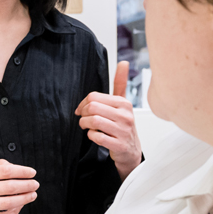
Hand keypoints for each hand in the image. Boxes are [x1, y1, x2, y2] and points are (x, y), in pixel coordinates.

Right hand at [0, 160, 38, 213]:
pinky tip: (19, 206)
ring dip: (24, 199)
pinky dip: (14, 212)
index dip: (22, 172)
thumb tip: (16, 167)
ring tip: (32, 195)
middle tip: (35, 185)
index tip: (32, 173)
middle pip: (9, 187)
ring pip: (7, 203)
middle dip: (26, 186)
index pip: (5, 171)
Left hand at [76, 61, 141, 178]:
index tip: (82, 110)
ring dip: (84, 125)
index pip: (94, 97)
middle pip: (92, 108)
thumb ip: (120, 83)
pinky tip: (95, 136)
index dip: (83, 103)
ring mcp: (123, 131)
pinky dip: (91, 136)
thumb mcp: (123, 104)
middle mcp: (125, 115)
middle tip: (83, 119)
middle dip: (83, 114)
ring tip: (86, 127)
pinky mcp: (119, 145)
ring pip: (93, 121)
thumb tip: (123, 62)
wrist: (131, 151)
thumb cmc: (123, 125)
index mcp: (124, 103)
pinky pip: (97, 137)